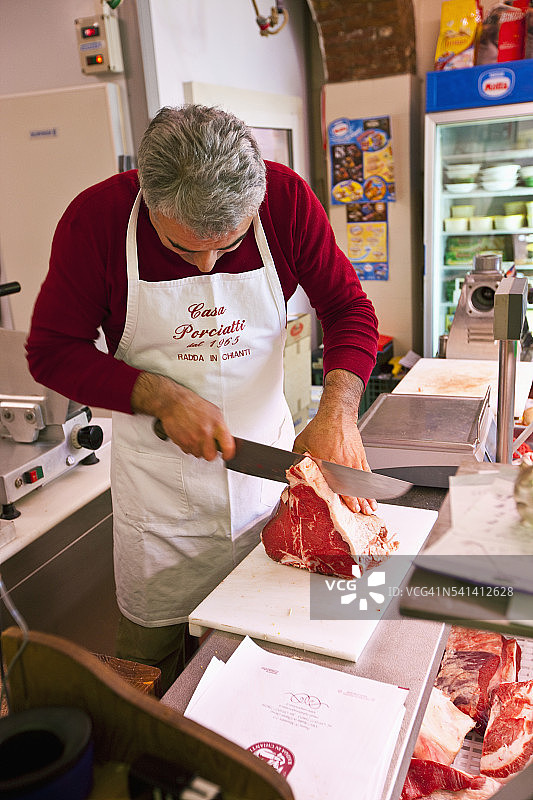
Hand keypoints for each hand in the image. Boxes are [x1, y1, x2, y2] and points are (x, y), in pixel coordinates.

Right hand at [131, 372, 234, 460]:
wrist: (175, 402)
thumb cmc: (194, 405)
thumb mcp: (215, 412)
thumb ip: (221, 428)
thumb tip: (227, 440)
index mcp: (217, 425)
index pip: (228, 447)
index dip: (228, 454)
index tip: (226, 455)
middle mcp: (205, 433)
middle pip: (210, 456)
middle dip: (210, 453)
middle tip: (209, 448)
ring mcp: (192, 438)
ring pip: (198, 455)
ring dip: (198, 449)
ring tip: (196, 437)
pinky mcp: (181, 442)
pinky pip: (188, 451)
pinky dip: (189, 446)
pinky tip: (189, 436)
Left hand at [293, 370, 376, 514]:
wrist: (337, 415)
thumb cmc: (320, 428)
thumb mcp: (302, 444)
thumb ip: (297, 460)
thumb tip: (291, 472)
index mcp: (327, 461)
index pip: (337, 483)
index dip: (345, 497)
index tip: (351, 507)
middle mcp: (342, 462)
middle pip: (352, 485)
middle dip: (358, 501)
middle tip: (361, 513)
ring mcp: (353, 460)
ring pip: (361, 482)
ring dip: (367, 496)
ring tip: (370, 508)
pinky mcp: (360, 457)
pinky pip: (367, 474)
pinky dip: (370, 485)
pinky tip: (373, 493)